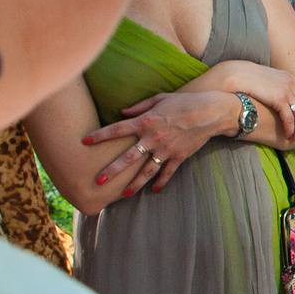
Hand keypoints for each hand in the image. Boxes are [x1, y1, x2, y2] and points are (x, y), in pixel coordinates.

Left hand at [88, 90, 238, 192]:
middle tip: (98, 180)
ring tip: (123, 195)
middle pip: (128, 157)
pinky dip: (160, 182)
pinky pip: (167, 173)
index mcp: (145, 122)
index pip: (117, 129)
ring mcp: (166, 150)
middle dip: (112, 170)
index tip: (84, 141)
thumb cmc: (184, 102)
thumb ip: (139, 107)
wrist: (211, 112)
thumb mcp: (160, 99)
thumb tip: (122, 111)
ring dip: (134, 184)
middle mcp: (153, 138)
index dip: (99, 135)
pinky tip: (154, 190)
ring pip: (146, 171)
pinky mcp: (178, 157)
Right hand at [203, 60, 294, 141]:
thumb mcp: (265, 80)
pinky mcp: (279, 98)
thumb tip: (278, 98)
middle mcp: (290, 82)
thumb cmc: (245, 80)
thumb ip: (275, 87)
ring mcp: (286, 89)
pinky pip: (290, 117)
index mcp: (288, 76)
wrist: (234, 75)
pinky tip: (288, 135)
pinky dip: (291, 128)